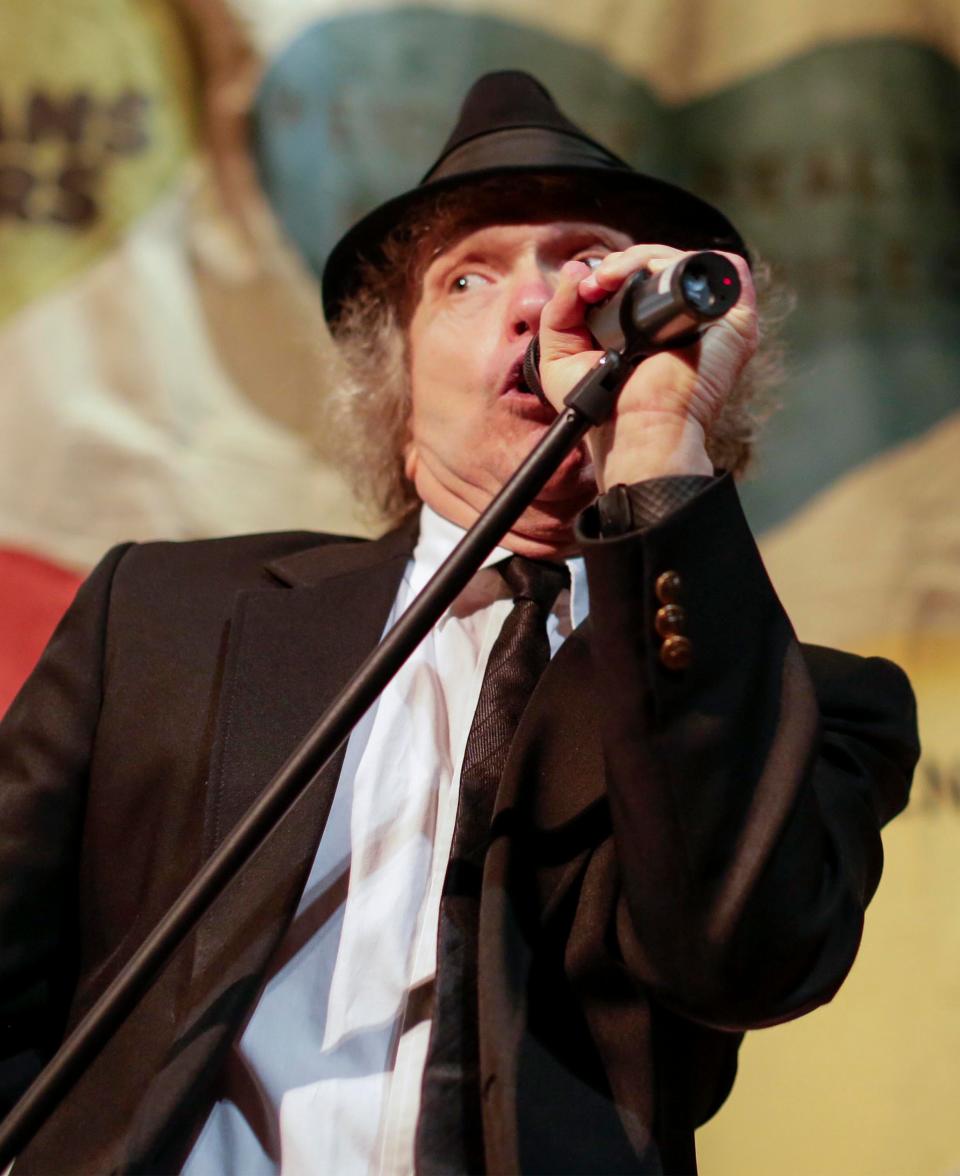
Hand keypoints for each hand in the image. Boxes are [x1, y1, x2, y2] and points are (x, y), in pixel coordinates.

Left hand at [537, 245, 757, 489]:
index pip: (644, 279)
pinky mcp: (735, 319)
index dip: (616, 271)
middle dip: (624, 261)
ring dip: (645, 257)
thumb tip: (574, 270)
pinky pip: (720, 266)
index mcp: (657, 330)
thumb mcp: (562, 358)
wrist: (636, 431)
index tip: (587, 287)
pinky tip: (649, 276)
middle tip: (595, 283)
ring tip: (611, 279)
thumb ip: (560, 311)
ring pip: (688, 260)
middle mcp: (688, 322)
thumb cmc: (605, 409)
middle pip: (664, 264)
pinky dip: (683, 260)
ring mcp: (714, 320)